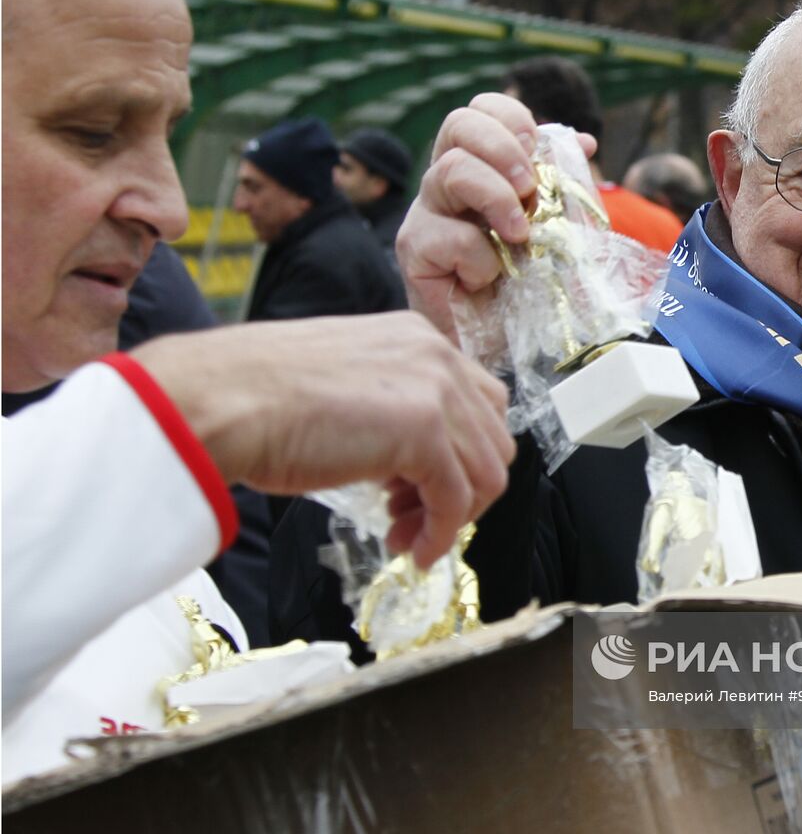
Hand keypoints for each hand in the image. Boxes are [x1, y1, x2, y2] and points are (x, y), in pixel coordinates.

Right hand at [131, 311, 515, 568]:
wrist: (218, 399)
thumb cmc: (256, 397)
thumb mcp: (346, 386)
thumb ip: (391, 407)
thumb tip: (413, 459)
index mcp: (418, 339)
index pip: (478, 403)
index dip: (459, 455)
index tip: (420, 488)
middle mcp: (436, 355)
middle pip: (493, 439)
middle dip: (462, 488)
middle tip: (413, 518)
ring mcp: (435, 390)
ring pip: (486, 473)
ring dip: (451, 517)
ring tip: (405, 537)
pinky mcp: (423, 431)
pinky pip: (457, 499)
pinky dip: (440, 535)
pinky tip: (411, 552)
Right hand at [394, 93, 596, 342]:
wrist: (504, 342)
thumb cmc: (527, 281)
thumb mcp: (557, 226)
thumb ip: (565, 185)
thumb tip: (585, 143)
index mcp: (479, 164)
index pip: (481, 110)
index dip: (509, 115)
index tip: (536, 144)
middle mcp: (447, 181)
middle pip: (458, 124)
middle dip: (502, 146)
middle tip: (529, 186)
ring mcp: (426, 213)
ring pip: (450, 171)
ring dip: (496, 198)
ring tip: (521, 234)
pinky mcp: (414, 250)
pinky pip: (447, 234)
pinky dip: (479, 256)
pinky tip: (489, 278)